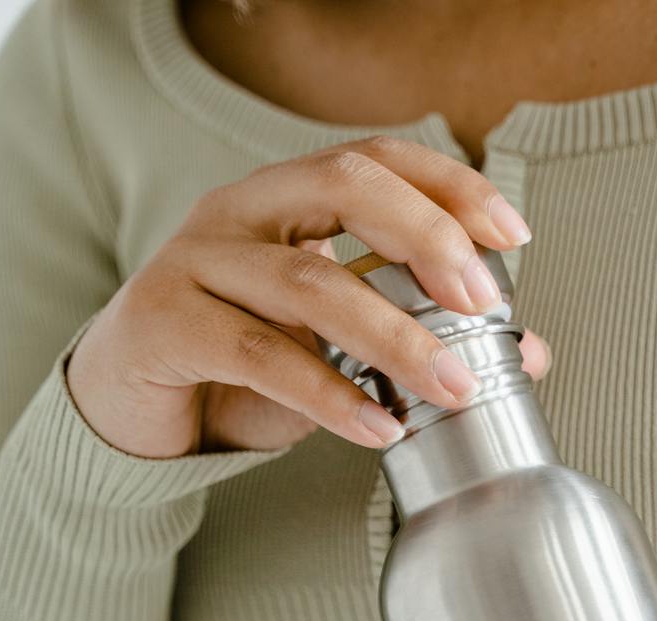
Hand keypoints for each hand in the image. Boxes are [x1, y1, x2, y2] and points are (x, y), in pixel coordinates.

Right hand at [66, 135, 550, 458]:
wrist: (128, 411)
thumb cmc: (239, 365)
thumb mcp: (338, 348)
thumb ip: (421, 339)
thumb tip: (528, 353)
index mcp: (286, 197)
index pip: (376, 158)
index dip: (448, 186)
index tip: (512, 234)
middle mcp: (238, 211)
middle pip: (345, 186)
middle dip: (428, 239)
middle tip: (481, 303)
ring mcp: (194, 260)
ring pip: (308, 282)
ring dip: (394, 338)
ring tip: (450, 387)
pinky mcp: (164, 324)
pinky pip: (258, 355)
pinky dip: (328, 394)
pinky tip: (377, 426)